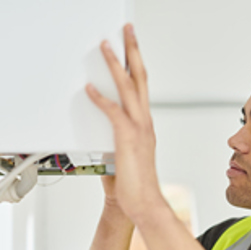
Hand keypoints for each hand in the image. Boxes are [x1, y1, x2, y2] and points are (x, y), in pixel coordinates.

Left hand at [86, 24, 163, 221]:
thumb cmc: (136, 184)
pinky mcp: (127, 138)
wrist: (144, 203)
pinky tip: (90, 89)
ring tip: (108, 47)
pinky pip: (113, 112)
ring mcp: (139, 129)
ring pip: (128, 89)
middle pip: (140, 79)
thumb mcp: (126, 154)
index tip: (132, 47)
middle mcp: (146, 123)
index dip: (137, 65)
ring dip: (116, 65)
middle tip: (128, 32)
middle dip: (133, 52)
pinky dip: (100, 99)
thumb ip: (118, 137)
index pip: (142, 88)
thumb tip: (106, 128)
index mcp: (146, 126)